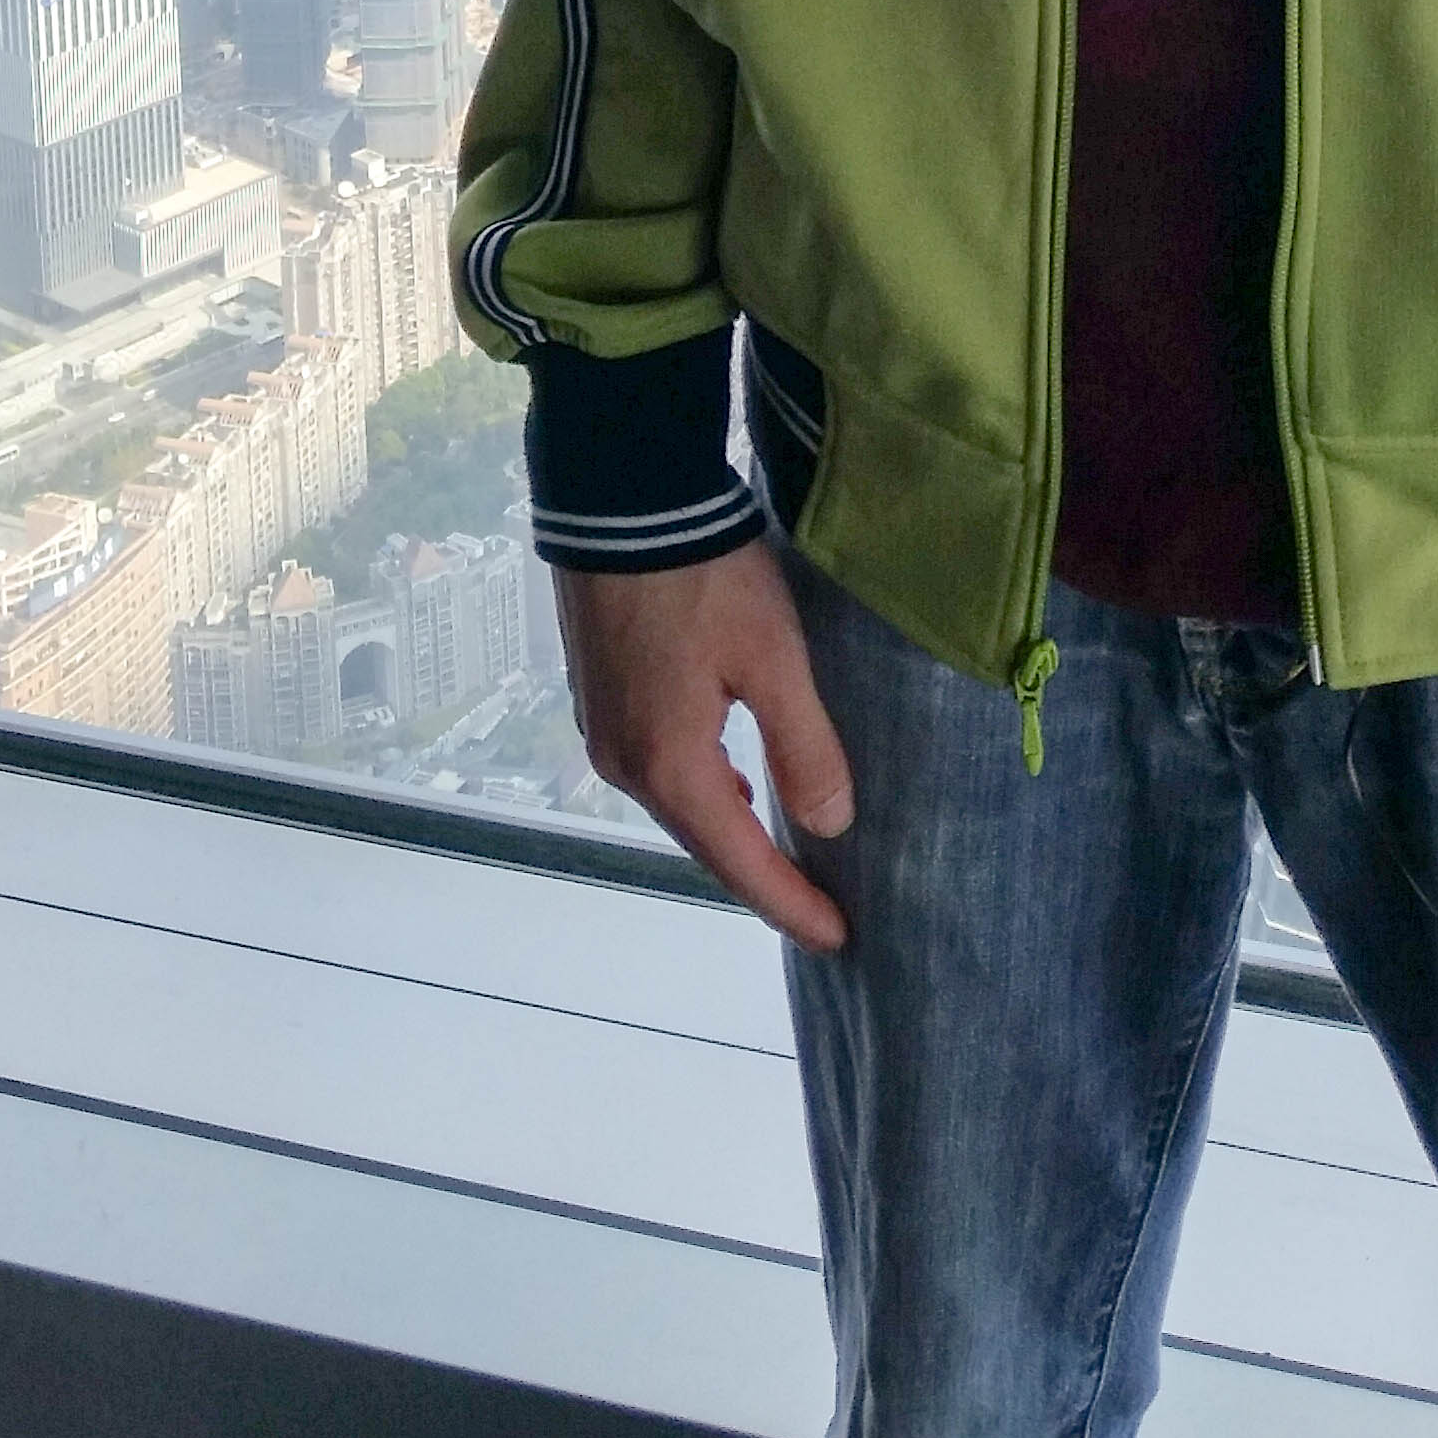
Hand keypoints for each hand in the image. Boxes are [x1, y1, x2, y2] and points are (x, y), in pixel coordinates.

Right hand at [556, 539, 855, 954]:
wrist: (618, 497)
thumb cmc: (703, 577)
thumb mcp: (772, 656)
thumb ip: (803, 746)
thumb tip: (831, 825)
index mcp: (670, 766)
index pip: (741, 862)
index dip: (792, 904)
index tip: (839, 939)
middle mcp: (626, 765)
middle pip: (704, 840)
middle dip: (760, 876)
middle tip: (818, 902)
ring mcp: (603, 730)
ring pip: (678, 803)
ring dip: (729, 831)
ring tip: (781, 850)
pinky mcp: (598, 695)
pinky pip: (658, 769)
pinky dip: (702, 790)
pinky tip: (730, 780)